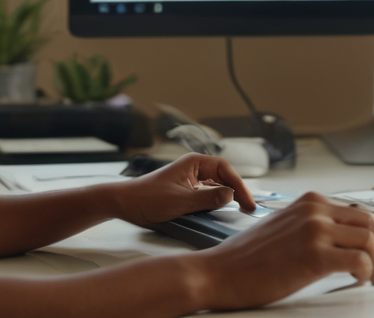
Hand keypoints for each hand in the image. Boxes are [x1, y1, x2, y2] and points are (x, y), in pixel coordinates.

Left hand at [110, 153, 255, 227]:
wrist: (124, 204)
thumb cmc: (148, 199)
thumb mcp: (181, 201)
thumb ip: (208, 198)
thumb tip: (231, 195)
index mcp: (194, 162)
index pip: (225, 169)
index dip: (239, 185)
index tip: (248, 202)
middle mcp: (194, 168)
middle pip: (224, 176)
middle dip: (237, 190)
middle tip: (248, 208)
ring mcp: (190, 179)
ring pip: (216, 185)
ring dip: (227, 196)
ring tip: (240, 209)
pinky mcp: (185, 191)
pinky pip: (207, 193)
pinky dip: (216, 201)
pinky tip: (221, 211)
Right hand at [192, 192, 373, 309]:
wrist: (218, 272)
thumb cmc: (245, 258)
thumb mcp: (283, 228)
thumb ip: (310, 226)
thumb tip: (340, 239)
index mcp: (308, 201)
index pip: (357, 211)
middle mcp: (314, 210)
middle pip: (369, 222)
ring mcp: (315, 230)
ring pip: (368, 240)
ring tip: (369, 279)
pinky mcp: (313, 255)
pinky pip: (358, 261)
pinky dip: (364, 273)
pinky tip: (355, 281)